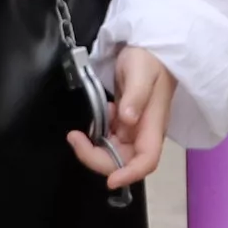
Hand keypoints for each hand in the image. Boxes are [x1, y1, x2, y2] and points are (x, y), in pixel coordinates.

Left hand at [67, 44, 173, 188]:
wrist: (149, 48)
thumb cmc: (149, 58)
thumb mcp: (141, 71)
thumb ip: (135, 96)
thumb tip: (127, 120)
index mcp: (153, 125)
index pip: (147, 160)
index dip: (130, 174)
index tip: (110, 180)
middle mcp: (144, 132)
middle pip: (125, 162)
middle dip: (97, 158)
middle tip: (75, 138)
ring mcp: (135, 129)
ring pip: (114, 153)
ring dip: (94, 148)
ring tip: (79, 130)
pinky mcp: (125, 122)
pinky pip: (110, 139)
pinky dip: (98, 134)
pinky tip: (98, 115)